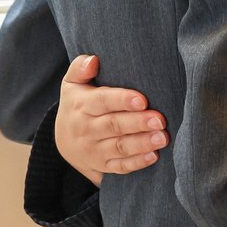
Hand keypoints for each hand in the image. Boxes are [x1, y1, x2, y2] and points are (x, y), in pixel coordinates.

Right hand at [52, 55, 167, 187]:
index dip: (121, 100)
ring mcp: (94, 149)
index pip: (102, 101)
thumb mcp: (72, 84)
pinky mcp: (102, 165)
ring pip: (119, 147)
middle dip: (138, 123)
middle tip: (159, 120)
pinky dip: (136, 163)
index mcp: (81, 105)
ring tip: (162, 138)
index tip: (142, 100)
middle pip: (113, 125)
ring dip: (142, 144)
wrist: (64, 140)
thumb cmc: (77, 104)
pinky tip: (153, 156)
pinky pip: (120, 167)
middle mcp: (86, 128)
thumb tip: (93, 60)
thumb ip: (80, 68)